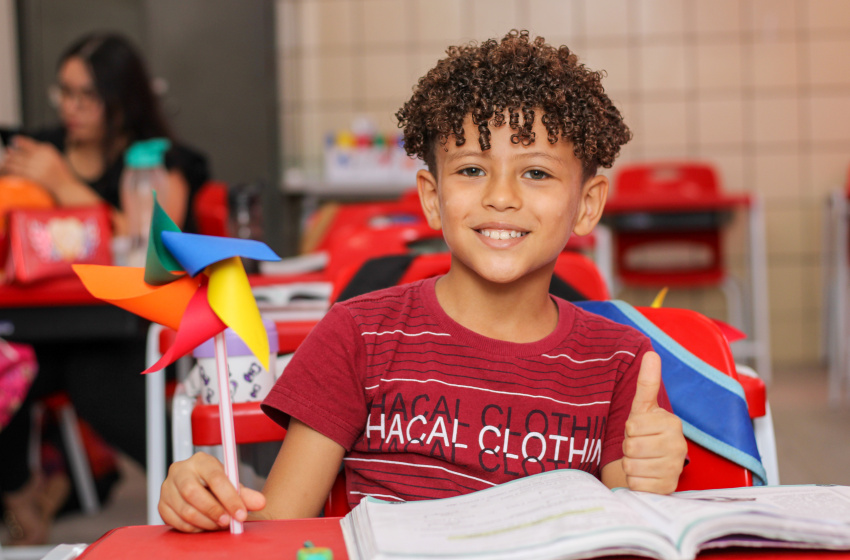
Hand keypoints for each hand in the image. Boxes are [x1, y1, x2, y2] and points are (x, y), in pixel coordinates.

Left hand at [1, 136, 75, 194]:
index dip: (19, 141)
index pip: (29, 143)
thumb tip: (17, 147)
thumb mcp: (54, 158)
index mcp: (48, 150)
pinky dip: (9, 170)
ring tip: (6, 163)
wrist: (67, 187)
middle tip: (7, 154)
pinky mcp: (34, 176)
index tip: (13, 140)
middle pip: (20, 152)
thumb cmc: (60, 174)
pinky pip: (16, 171)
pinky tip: (6, 170)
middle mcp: (42, 157)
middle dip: (12, 153)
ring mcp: (38, 167)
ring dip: (8, 162)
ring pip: (16, 161)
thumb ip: (41, 151)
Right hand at [158, 452, 265, 532]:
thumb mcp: (231, 485)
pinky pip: (175, 521)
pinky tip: (204, 527)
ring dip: (205, 522)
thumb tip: (260, 502)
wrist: (198, 486)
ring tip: (219, 525)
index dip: (230, 498)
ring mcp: (167, 487)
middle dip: (213, 511)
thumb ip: (245, 494)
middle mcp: (180, 470)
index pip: (215, 478)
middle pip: (193, 493)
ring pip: (184, 509)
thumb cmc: (216, 485)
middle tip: (228, 522)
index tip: (241, 514)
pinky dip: (192, 528)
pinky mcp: (161, 504)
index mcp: (201, 461)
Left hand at [622, 351, 686, 493]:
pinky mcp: (668, 489)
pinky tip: (644, 474)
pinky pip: (636, 484)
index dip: (629, 430)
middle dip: (628, 448)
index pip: (631, 426)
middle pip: (630, 447)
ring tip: (641, 460)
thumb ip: (647, 382)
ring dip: (630, 464)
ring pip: (631, 466)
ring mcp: (675, 469)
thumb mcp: (643, 407)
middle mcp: (679, 446)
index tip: (639, 430)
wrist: (651, 463)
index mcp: (673, 423)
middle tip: (638, 447)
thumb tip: (651, 353)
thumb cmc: (645, 432)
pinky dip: (634, 481)